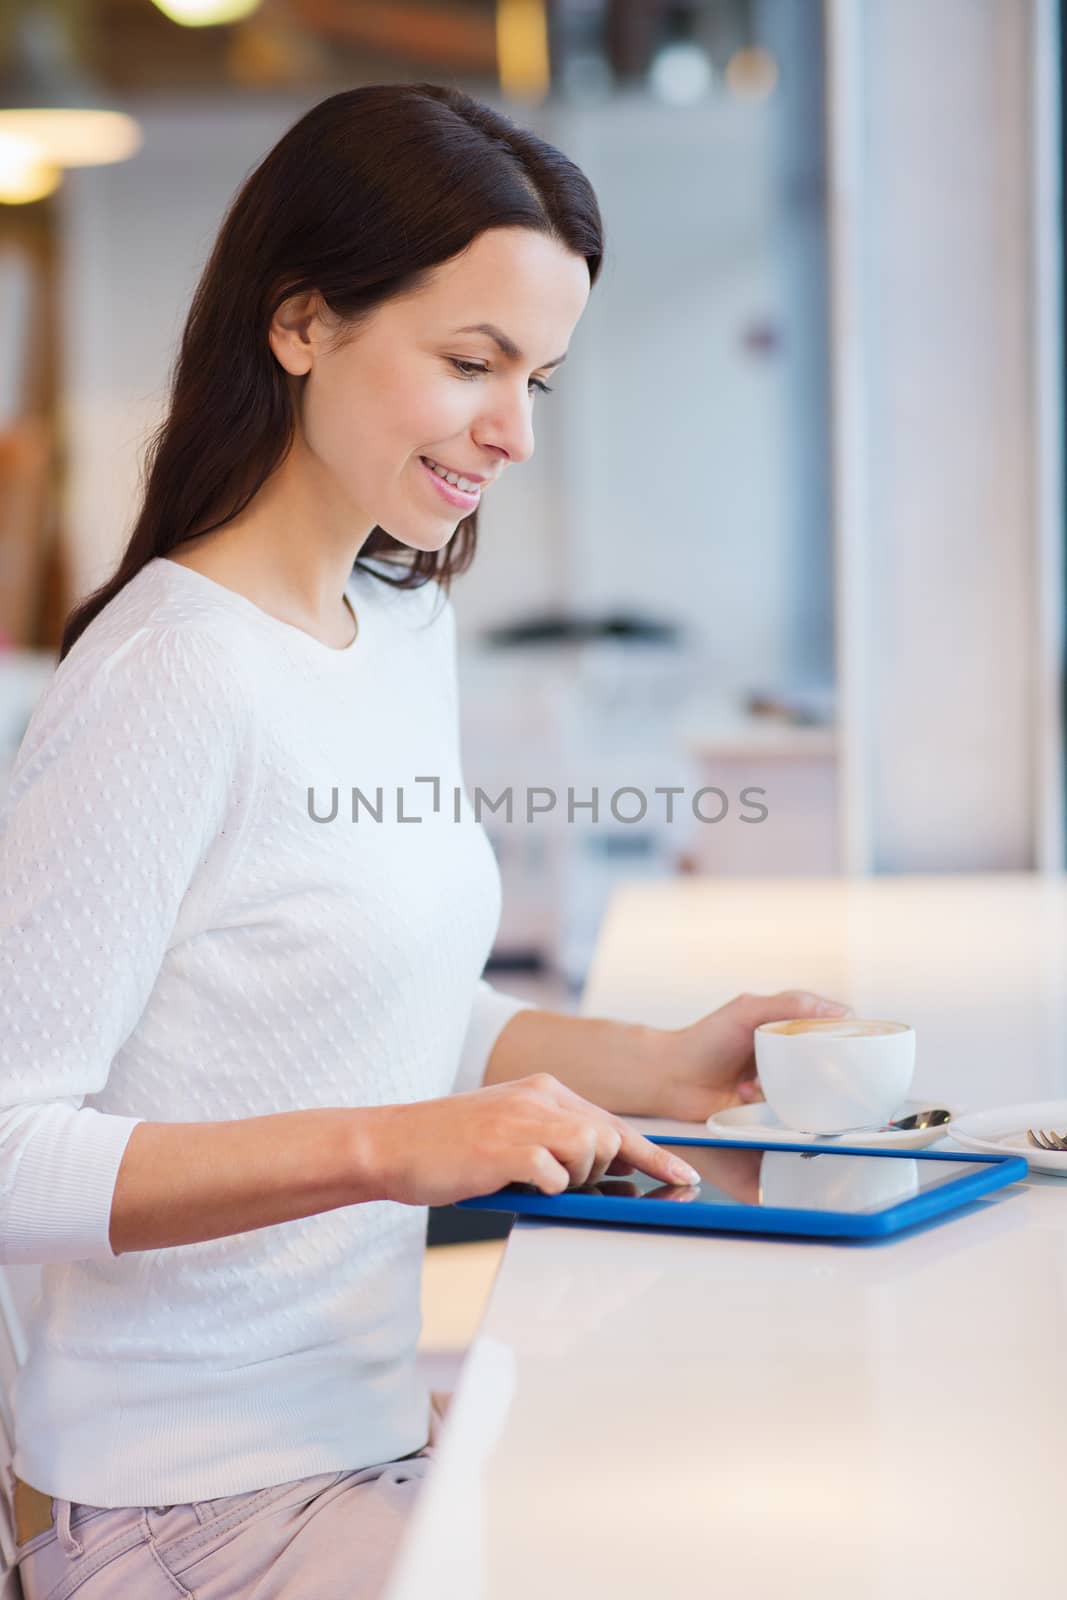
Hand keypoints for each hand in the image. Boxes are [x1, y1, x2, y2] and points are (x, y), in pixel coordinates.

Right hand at [367, 1073, 702, 1205]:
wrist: (391, 1144)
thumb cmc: (450, 1147)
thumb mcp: (509, 1130)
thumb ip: (555, 1142)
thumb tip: (607, 1174)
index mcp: (544, 1089)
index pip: (614, 1123)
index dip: (654, 1155)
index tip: (686, 1178)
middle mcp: (538, 1097)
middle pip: (608, 1137)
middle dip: (603, 1171)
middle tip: (567, 1186)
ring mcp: (522, 1120)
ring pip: (590, 1151)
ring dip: (574, 1178)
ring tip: (533, 1180)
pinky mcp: (504, 1148)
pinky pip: (554, 1174)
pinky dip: (547, 1186)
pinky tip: (519, 1181)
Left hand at [657, 990, 851, 1123]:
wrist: (670, 1080)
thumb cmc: (704, 1041)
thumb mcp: (747, 1011)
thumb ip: (790, 1005)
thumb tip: (840, 1011)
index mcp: (784, 1023)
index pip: (829, 1025)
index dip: (847, 1034)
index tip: (862, 1044)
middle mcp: (784, 1052)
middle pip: (826, 1061)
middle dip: (827, 1068)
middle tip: (828, 1073)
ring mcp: (778, 1082)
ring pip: (811, 1089)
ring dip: (797, 1088)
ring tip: (769, 1081)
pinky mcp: (770, 1110)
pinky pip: (791, 1112)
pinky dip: (775, 1105)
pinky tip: (748, 1094)